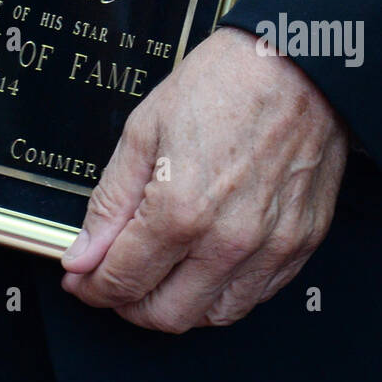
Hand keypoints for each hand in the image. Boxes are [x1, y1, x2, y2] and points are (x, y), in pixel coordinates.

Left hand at [61, 26, 346, 331]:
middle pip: (165, 315)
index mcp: (180, 210)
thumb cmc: (224, 84)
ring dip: (178, 306)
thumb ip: (111, 202)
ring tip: (160, 273)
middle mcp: (227, 240)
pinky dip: (223, 293)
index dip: (91, 286)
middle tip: (115, 279)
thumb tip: (83, 253)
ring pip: (212, 316)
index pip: (122, 280)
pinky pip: (256, 296)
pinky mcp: (300, 245)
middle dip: (129, 305)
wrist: (295, 65)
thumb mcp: (144, 130)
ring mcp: (269, 248)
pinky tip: (205, 264)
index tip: (82, 278)